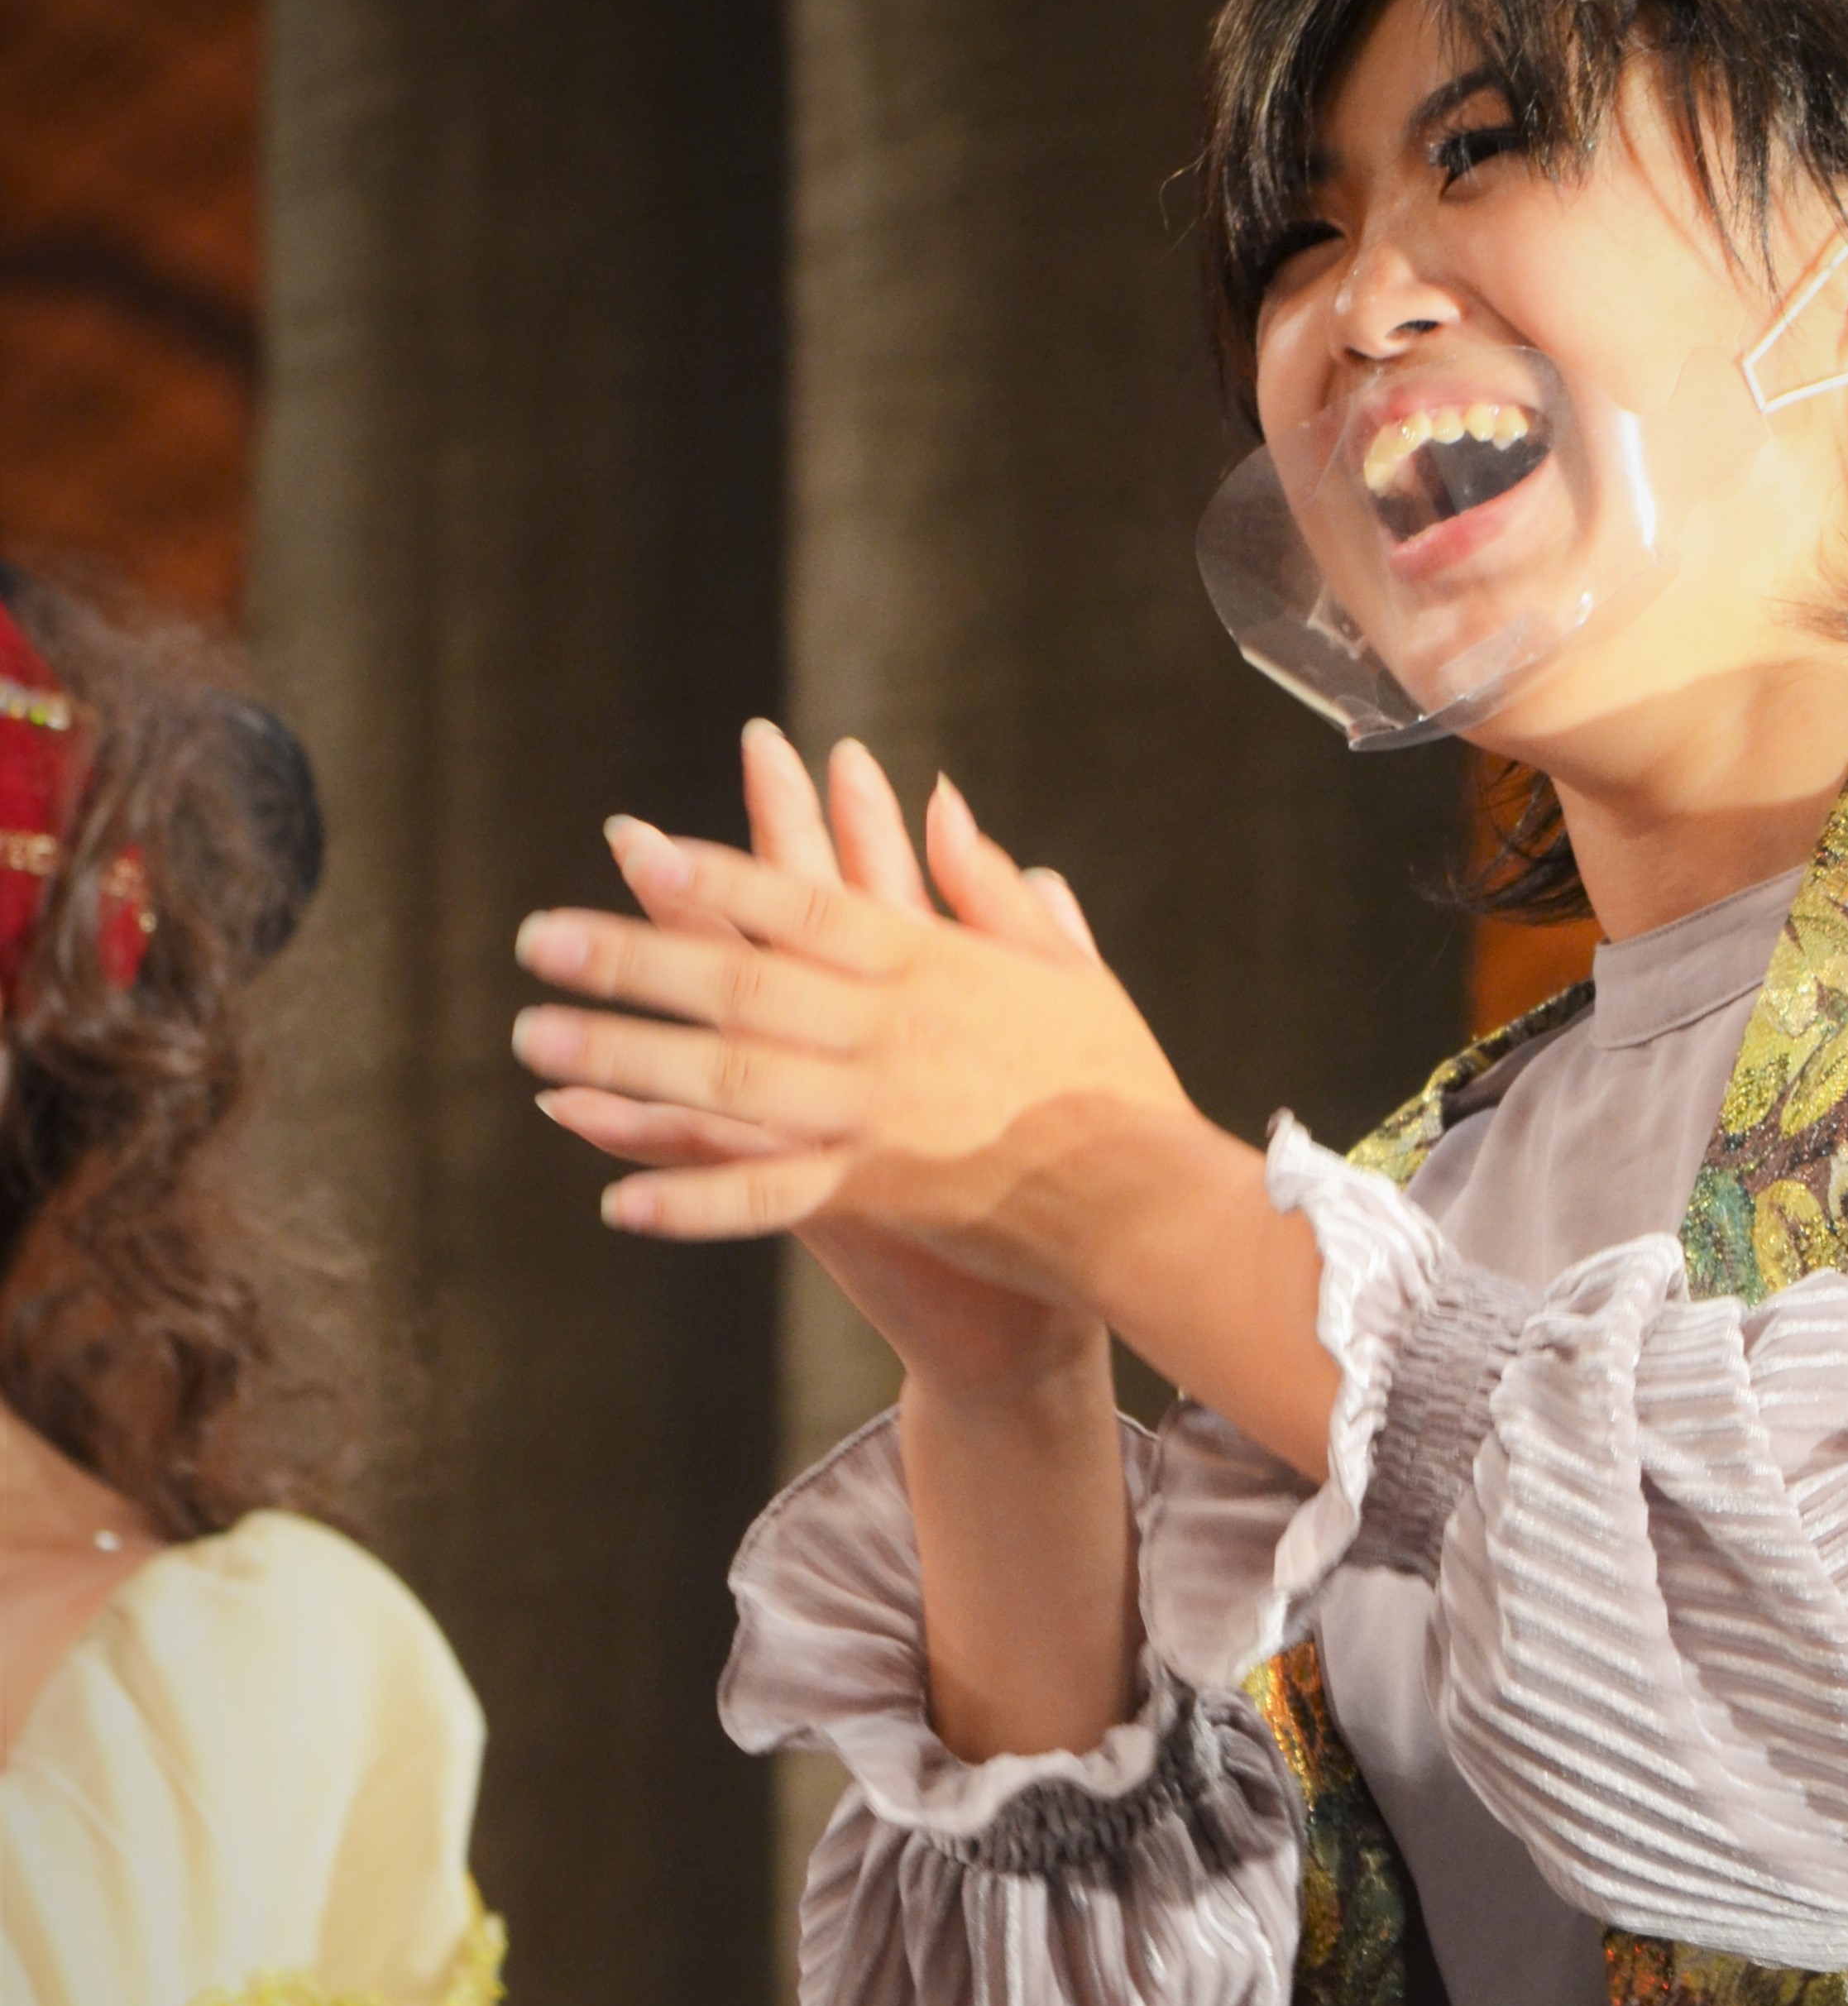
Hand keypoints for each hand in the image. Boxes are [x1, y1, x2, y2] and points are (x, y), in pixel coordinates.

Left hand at [518, 723, 1157, 1396]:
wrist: (1152, 1200)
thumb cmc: (1118, 1081)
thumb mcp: (1067, 966)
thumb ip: (995, 888)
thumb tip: (945, 805)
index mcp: (929, 961)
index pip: (801, 900)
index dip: (711, 871)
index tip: (631, 846)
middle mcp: (887, 1028)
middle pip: (737, 981)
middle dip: (630, 956)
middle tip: (537, 940)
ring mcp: (876, 1111)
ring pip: (727, 1078)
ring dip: (625, 1059)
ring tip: (536, 1042)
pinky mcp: (878, 1192)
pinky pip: (766, 1196)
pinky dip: (690, 1198)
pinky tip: (613, 1200)